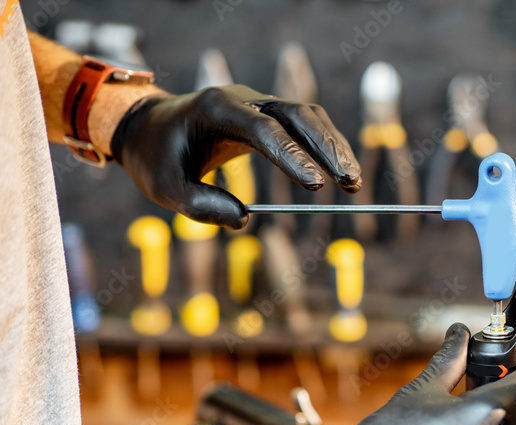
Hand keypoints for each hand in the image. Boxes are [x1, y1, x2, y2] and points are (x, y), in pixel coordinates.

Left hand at [110, 85, 361, 228]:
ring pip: (307, 116)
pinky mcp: (267, 116)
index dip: (293, 156)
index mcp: (216, 109)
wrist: (148, 128)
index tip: (317, 187)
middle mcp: (242, 99)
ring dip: (333, 146)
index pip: (264, 129)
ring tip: (353, 182)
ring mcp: (258, 104)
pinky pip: (304, 125)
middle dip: (326, 147)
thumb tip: (243, 220)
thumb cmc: (157, 157)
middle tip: (350, 182)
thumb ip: (201, 205)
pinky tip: (340, 171)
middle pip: (297, 114)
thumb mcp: (165, 188)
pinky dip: (325, 146)